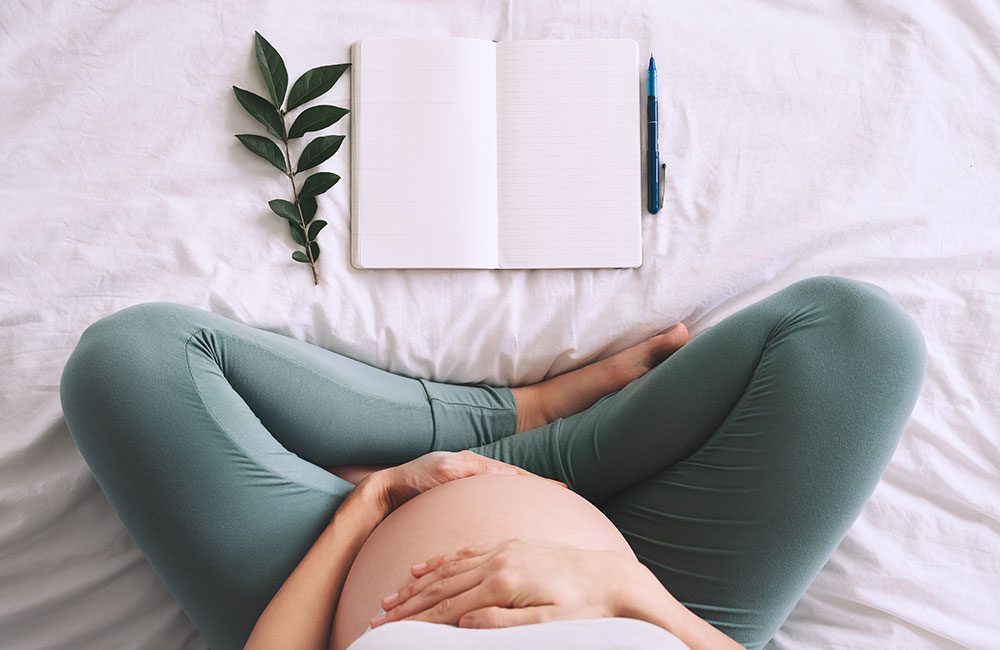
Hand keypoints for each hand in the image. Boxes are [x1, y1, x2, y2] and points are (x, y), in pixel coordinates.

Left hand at [366, 450, 557, 516]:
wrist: (385, 493)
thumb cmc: (411, 483)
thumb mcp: (444, 473)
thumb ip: (471, 472)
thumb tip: (505, 476)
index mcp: (473, 465)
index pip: (515, 473)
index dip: (538, 482)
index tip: (562, 489)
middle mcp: (473, 473)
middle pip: (514, 481)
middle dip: (537, 489)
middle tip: (564, 497)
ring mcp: (466, 488)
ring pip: (503, 494)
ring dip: (523, 499)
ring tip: (547, 507)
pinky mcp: (457, 504)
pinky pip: (488, 505)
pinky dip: (505, 510)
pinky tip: (512, 522)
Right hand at [369, 538, 634, 629]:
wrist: (611, 578)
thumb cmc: (585, 609)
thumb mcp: (550, 625)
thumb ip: (504, 625)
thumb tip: (463, 623)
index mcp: (504, 583)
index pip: (448, 606)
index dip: (415, 621)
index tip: (389, 631)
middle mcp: (498, 561)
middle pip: (440, 587)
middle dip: (407, 605)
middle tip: (377, 619)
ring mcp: (502, 550)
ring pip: (449, 569)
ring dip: (417, 585)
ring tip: (391, 598)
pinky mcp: (509, 546)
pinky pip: (466, 553)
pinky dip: (441, 563)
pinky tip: (424, 569)